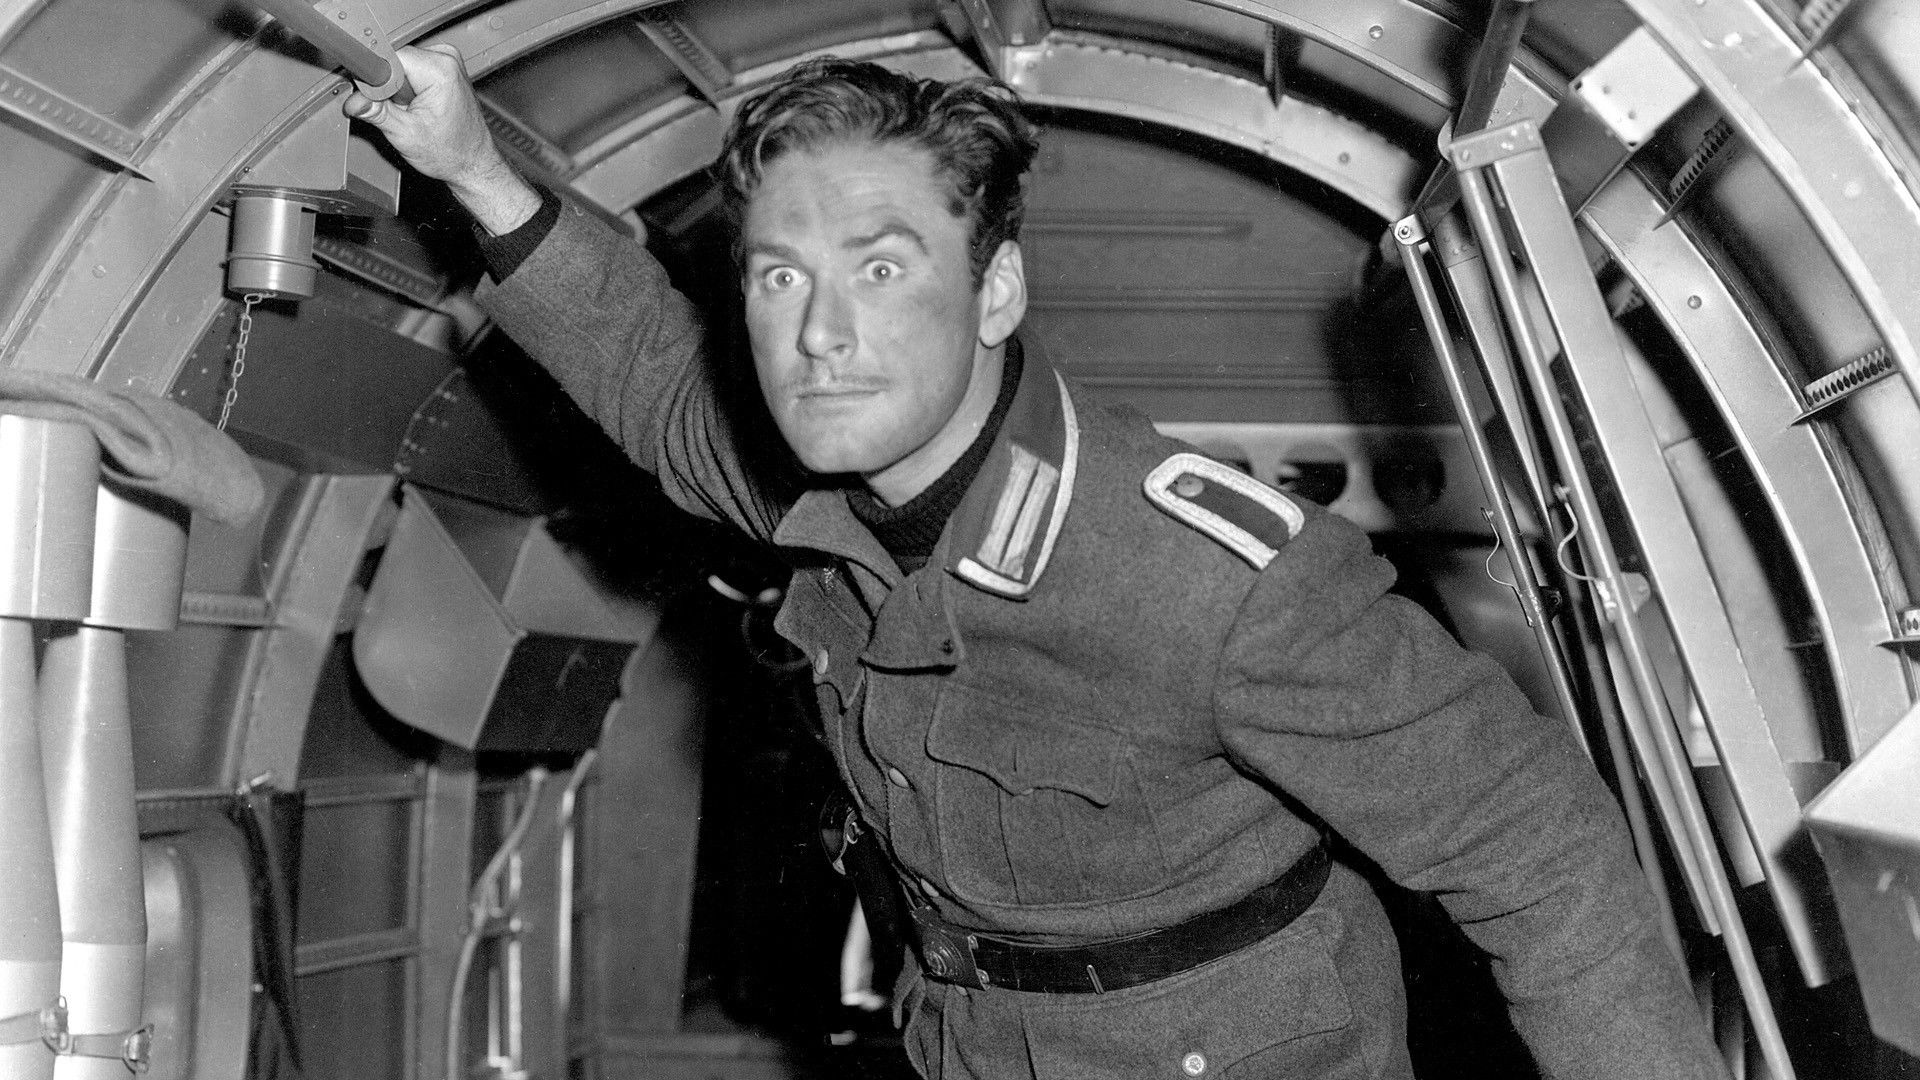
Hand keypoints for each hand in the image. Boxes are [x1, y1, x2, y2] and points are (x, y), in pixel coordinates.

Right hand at [343, 44, 541, 234]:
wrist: (473, 164)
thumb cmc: (452, 153)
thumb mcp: (405, 135)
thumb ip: (375, 113)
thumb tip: (353, 100)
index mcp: (440, 70)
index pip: (389, 57)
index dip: (376, 79)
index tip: (370, 96)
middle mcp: (446, 59)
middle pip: (395, 61)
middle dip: (388, 87)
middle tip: (399, 112)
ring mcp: (447, 62)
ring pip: (401, 67)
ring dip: (398, 90)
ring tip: (412, 112)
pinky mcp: (445, 69)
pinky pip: (412, 71)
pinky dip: (408, 90)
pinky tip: (417, 107)